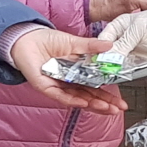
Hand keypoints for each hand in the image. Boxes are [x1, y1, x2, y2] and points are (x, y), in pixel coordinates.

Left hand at [10, 27, 126, 115]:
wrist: (25, 38)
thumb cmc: (47, 40)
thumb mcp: (74, 43)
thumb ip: (91, 46)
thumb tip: (110, 45)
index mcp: (76, 74)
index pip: (95, 88)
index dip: (108, 95)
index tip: (120, 101)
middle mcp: (68, 83)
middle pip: (89, 96)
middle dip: (104, 103)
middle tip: (118, 109)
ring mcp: (57, 86)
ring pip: (77, 99)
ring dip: (92, 104)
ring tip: (106, 107)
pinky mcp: (45, 87)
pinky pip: (60, 95)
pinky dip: (72, 99)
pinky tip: (84, 102)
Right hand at [100, 6, 146, 66]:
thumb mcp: (140, 28)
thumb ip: (124, 42)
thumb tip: (110, 55)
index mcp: (120, 25)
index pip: (104, 38)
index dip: (99, 47)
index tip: (95, 57)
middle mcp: (123, 38)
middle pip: (108, 52)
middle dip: (104, 60)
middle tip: (101, 67)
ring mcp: (130, 51)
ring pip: (116, 62)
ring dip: (112, 68)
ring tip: (109, 72)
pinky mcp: (139, 62)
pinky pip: (127, 69)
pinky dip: (122, 72)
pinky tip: (119, 74)